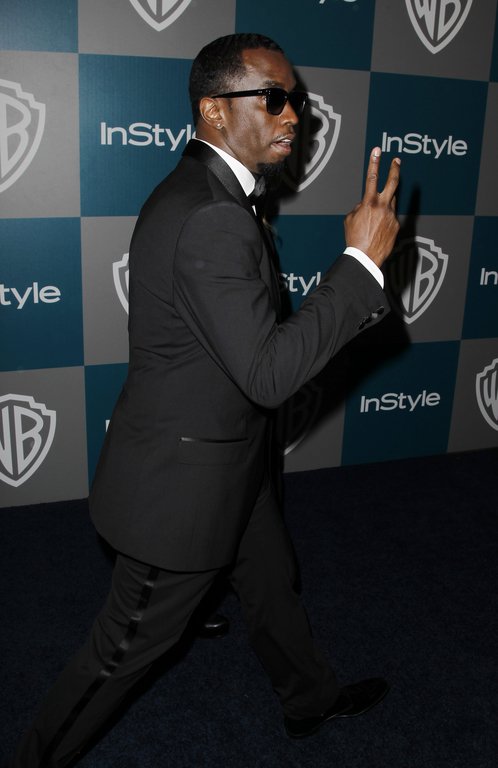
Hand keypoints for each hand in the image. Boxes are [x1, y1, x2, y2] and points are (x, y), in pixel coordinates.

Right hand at [344, 148, 399, 267]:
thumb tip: (365, 204)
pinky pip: (390, 218)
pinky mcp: (396, 225)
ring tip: (375, 215)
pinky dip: (384, 221)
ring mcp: (392, 216)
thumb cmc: (354, 239)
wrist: (365, 257)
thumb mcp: (349, 219)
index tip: (377, 151)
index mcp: (369, 203)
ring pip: (391, 202)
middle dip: (395, 170)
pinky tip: (377, 230)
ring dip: (385, 204)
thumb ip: (358, 207)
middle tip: (397, 161)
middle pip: (393, 183)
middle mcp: (383, 207)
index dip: (374, 162)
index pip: (372, 177)